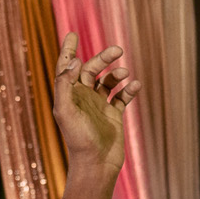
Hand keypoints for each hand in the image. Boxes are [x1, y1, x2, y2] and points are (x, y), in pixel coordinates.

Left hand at [50, 32, 139, 183]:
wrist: (97, 164)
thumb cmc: (78, 139)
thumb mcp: (65, 111)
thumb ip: (65, 85)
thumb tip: (74, 61)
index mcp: (68, 95)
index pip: (66, 68)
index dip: (67, 50)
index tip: (71, 34)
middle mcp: (82, 98)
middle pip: (91, 70)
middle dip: (103, 58)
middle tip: (117, 50)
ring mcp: (98, 106)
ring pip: (108, 81)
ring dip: (116, 73)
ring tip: (123, 73)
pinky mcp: (113, 115)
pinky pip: (122, 96)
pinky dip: (129, 89)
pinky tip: (135, 85)